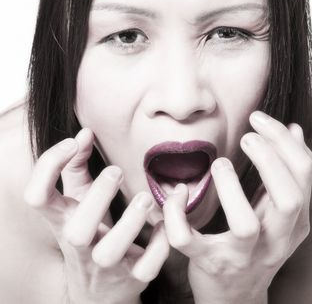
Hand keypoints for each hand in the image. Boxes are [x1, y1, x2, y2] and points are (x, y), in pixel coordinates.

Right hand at [23, 128, 168, 303]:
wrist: (97, 291)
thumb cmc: (88, 231)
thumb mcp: (77, 201)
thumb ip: (76, 167)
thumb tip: (85, 133)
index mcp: (63, 221)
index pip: (37, 197)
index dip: (48, 167)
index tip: (72, 143)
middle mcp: (79, 245)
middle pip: (77, 230)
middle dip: (98, 197)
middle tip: (116, 171)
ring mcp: (105, 265)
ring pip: (110, 251)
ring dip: (130, 223)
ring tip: (144, 198)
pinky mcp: (132, 278)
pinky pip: (147, 267)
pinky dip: (159, 245)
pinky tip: (164, 223)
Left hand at [162, 111, 311, 303]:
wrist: (235, 297)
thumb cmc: (255, 243)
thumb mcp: (277, 210)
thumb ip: (285, 171)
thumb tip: (293, 129)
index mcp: (294, 222)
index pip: (303, 173)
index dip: (283, 140)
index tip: (258, 118)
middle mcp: (275, 241)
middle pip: (288, 198)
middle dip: (268, 159)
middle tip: (247, 137)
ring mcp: (241, 255)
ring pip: (244, 224)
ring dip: (230, 187)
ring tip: (220, 163)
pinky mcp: (207, 263)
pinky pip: (188, 240)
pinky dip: (177, 213)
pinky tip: (179, 194)